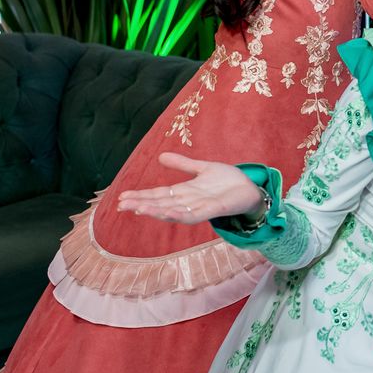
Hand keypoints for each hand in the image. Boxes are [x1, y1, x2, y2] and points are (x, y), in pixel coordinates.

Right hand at [117, 152, 263, 223]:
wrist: (250, 188)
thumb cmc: (227, 181)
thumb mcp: (202, 168)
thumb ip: (183, 164)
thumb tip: (161, 156)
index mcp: (185, 192)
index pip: (158, 194)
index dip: (140, 195)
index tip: (122, 197)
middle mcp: (189, 202)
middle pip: (161, 204)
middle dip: (141, 204)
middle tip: (121, 205)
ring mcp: (200, 207)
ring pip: (173, 211)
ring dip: (156, 210)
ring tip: (138, 209)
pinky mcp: (213, 210)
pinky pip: (194, 215)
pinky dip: (180, 215)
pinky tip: (168, 212)